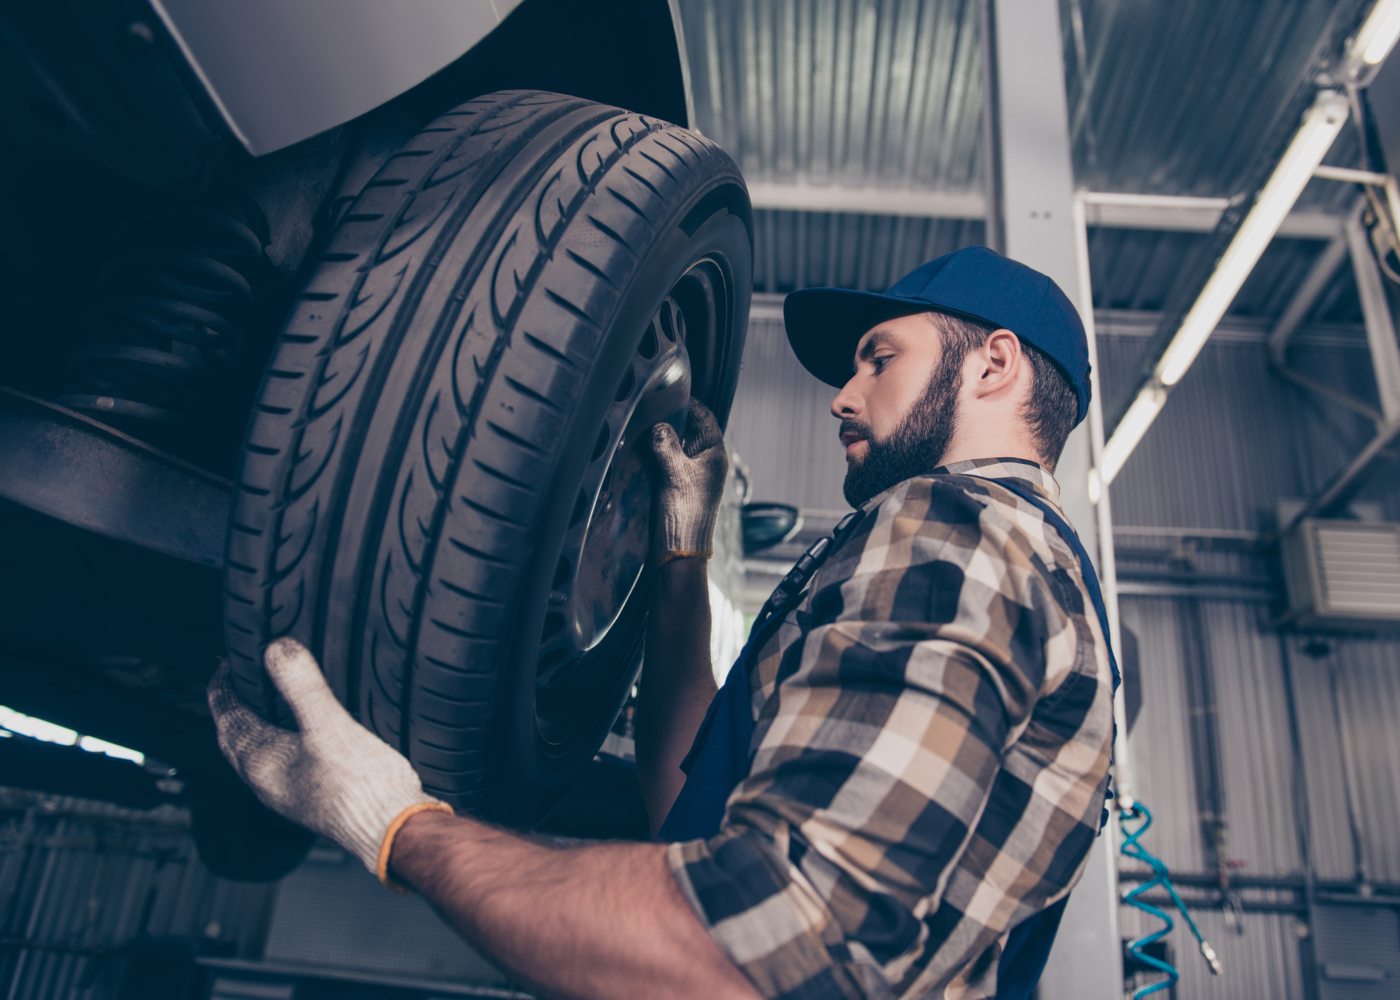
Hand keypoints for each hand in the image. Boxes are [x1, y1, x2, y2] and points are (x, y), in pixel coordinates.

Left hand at [207, 638, 449, 882]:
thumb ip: (303, 686)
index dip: (222, 689)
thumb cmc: (360, 785)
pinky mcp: (314, 798)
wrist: (392, 829)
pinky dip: (280, 741)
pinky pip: (282, 764)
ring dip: (254, 727)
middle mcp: (268, 782)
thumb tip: (275, 647)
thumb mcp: (330, 725)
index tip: (225, 663)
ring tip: (267, 704)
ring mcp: (290, 793)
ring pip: (257, 754)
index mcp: (262, 763)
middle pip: (235, 740)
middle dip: (232, 709)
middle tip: (238, 681)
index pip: (228, 719)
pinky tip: (304, 738)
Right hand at [648, 399, 727, 565]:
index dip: (689, 403)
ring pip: (679, 445)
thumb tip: (659, 426)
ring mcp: (695, 475)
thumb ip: (666, 445)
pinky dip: (659, 453)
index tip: (670, 392)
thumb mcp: (674, 473)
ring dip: (664, 437)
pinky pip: (671, 461)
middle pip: (691, 429)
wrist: (679, 550)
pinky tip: (643, 450)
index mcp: (715, 455)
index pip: (705, 418)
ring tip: (645, 425)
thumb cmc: (684, 512)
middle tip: (652, 407)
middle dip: (674, 419)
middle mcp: (708, 463)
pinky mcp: (681, 487)